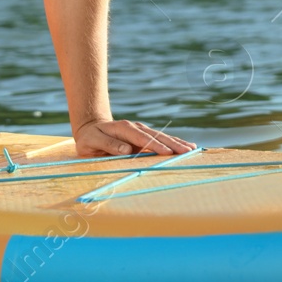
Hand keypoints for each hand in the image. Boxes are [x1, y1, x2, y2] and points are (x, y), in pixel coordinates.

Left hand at [73, 119, 195, 157]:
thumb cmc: (90, 138)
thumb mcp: (92, 142)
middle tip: (187, 151)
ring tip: (192, 149)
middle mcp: (135, 128)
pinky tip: (186, 146)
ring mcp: (141, 131)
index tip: (167, 152)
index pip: (141, 138)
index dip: (154, 145)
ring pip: (161, 137)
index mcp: (123, 129)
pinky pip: (161, 139)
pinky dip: (173, 142)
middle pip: (156, 136)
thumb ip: (108, 144)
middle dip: (172, 144)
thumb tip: (126, 149)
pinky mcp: (144, 137)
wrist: (91, 128)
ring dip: (176, 143)